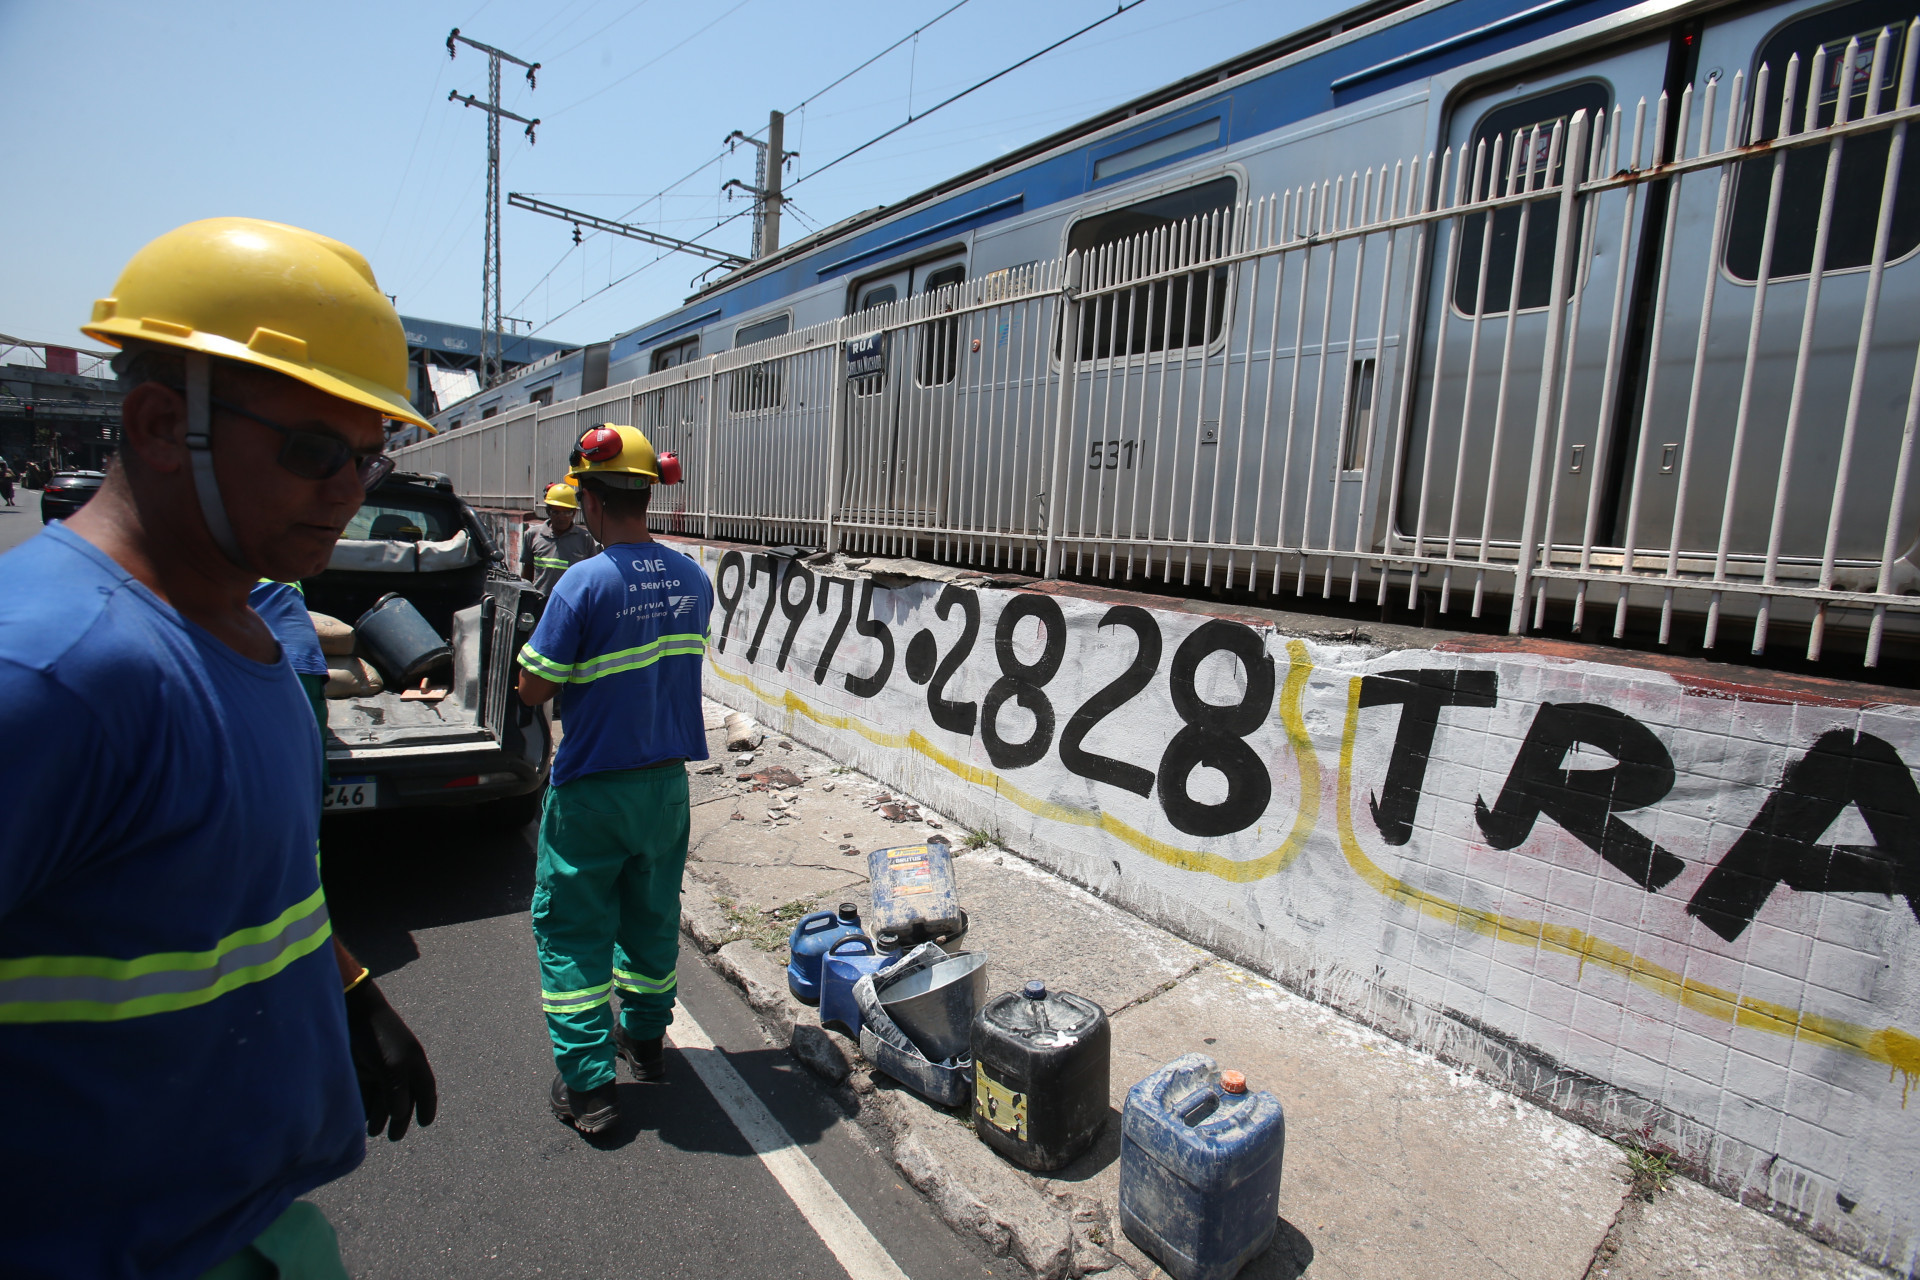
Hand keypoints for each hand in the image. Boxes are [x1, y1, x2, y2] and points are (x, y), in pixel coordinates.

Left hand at [343, 977, 438, 1140]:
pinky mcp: (362, 1068)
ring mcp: (380, 1067)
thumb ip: (398, 1092)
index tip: (425, 1124)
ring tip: (372, 1133)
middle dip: (399, 1118)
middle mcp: (399, 1066)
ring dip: (380, 1115)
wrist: (352, 1013)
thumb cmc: (378, 1037)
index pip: (425, 1089)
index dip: (427, 1106)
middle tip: (394, 1138)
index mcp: (413, 1062)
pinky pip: (367, 1092)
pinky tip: (360, 1119)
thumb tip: (400, 1115)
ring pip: (383, 1097)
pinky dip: (365, 1106)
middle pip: (403, 1097)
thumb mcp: (393, 1066)